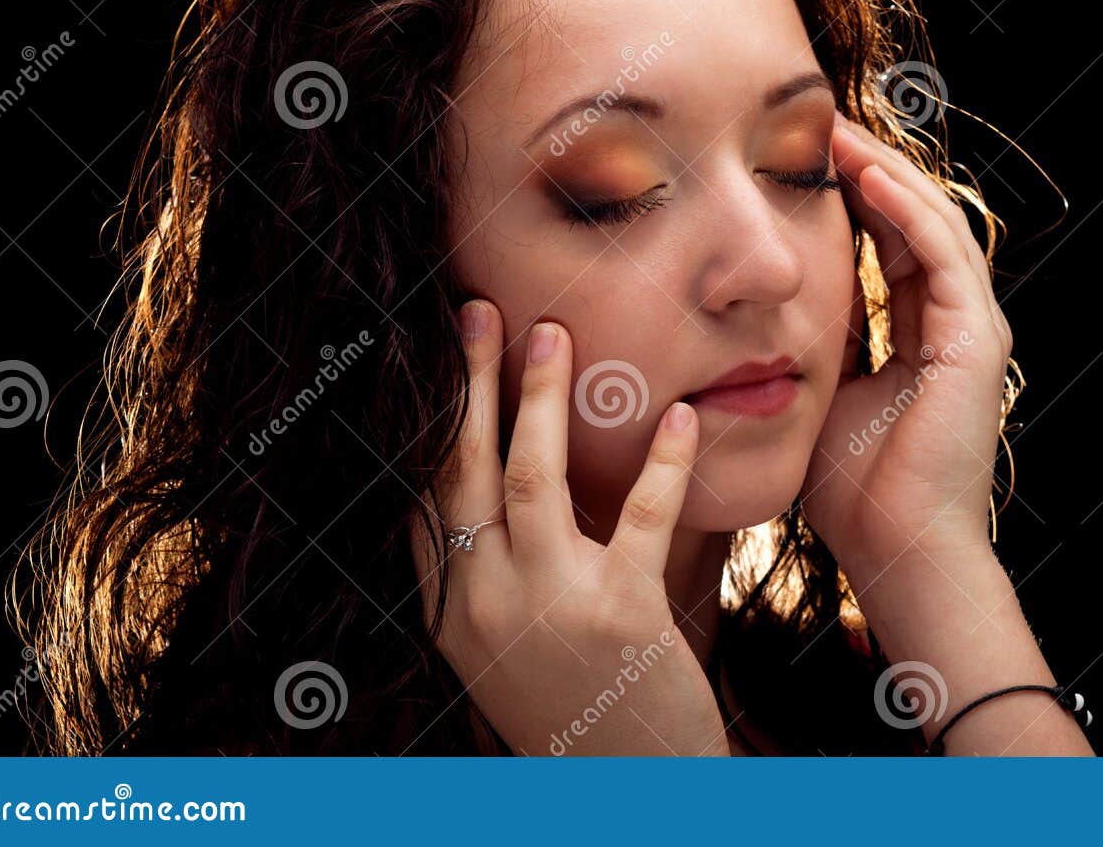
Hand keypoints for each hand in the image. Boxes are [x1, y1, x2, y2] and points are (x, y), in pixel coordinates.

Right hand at [409, 302, 728, 755]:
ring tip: (553, 335)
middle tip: (473, 311)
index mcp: (451, 608)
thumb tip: (490, 480)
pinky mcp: (621, 617)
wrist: (623, 791)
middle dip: (466, 384)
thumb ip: (492, 568)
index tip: (429, 353)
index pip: (422, 494)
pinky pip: (642, 521)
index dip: (424, 418)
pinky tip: (680, 417)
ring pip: (530, 479)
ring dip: (537, 400)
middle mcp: (483, 604)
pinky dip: (663, 464)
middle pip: (460, 470)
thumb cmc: (572, 704)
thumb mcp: (505, 642)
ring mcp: (548, 609)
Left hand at [802, 110, 1014, 578]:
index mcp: (920, 336)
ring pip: (932, 224)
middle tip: (819, 126)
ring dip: (884, 173)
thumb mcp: (821, 393)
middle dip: (868, 171)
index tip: (803, 160)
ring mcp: (971, 329)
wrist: (897, 548)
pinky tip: (867, 176)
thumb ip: (811, 345)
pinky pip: (941, 254)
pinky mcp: (975, 340)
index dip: (852, 198)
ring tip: (838, 133)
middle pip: (914, 222)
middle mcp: (953, 325)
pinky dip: (907, 210)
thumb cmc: (856, 489)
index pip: (890, 244)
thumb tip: (761, 310)